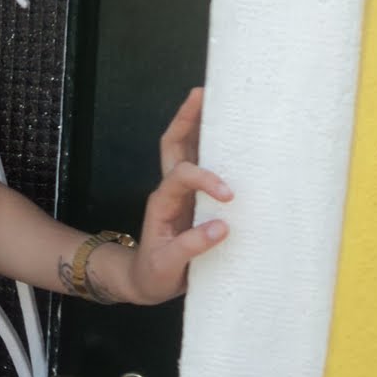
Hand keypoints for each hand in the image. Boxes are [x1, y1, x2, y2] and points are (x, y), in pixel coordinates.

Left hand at [123, 87, 230, 303]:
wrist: (144, 284)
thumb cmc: (153, 275)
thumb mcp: (167, 267)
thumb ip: (191, 248)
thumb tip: (221, 227)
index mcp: (162, 203)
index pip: (182, 177)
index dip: (205, 179)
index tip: (228, 196)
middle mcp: (171, 191)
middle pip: (175, 144)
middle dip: (187, 118)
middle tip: (203, 93)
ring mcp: (181, 192)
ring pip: (187, 148)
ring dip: (199, 124)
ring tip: (217, 99)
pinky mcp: (194, 199)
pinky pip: (202, 164)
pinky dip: (214, 146)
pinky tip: (232, 135)